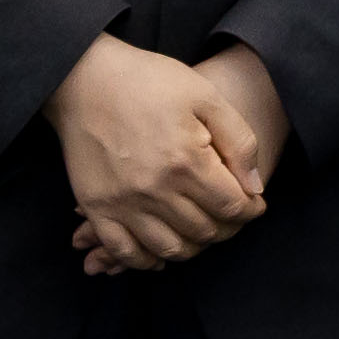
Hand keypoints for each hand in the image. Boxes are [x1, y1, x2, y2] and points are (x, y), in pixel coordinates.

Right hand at [87, 43, 299, 277]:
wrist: (84, 78)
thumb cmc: (149, 81)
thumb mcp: (205, 97)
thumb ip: (240, 141)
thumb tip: (254, 187)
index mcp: (186, 161)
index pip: (232, 207)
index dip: (250, 210)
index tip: (254, 204)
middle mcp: (155, 189)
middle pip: (204, 231)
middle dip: (226, 227)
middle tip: (229, 215)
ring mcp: (123, 202)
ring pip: (170, 248)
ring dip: (193, 246)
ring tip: (200, 230)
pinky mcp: (97, 206)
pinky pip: (125, 251)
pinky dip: (147, 260)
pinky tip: (161, 251)